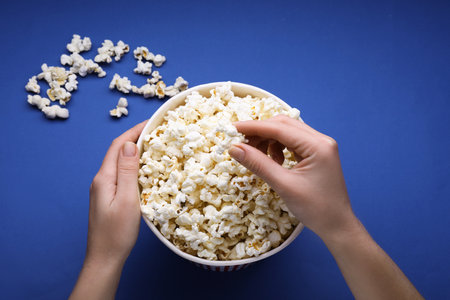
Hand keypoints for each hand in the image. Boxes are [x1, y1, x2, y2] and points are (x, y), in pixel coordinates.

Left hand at [87, 120, 146, 264]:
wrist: (105, 258)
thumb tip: (130, 144)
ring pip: (120, 162)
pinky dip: (135, 165)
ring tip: (155, 146)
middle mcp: (102, 180)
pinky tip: (146, 169)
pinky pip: (122, 173)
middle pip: (118, 151)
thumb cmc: (117, 233)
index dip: (134, 131)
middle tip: (158, 132)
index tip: (152, 122)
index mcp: (104, 178)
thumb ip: (127, 172)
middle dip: (137, 137)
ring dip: (136, 151)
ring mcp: (104, 188)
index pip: (118, 145)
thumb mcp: (126, 200)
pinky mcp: (109, 197)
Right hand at [228, 115, 356, 238]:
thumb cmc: (315, 209)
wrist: (337, 225)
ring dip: (268, 140)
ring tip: (259, 158)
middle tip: (241, 145)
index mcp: (317, 145)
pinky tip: (274, 162)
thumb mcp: (283, 185)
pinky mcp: (317, 153)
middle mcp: (321, 140)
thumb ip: (258, 164)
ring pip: (287, 132)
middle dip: (260, 132)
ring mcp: (320, 145)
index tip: (232, 129)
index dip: (254, 127)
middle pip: (283, 124)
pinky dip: (277, 147)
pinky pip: (292, 142)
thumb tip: (234, 149)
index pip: (279, 128)